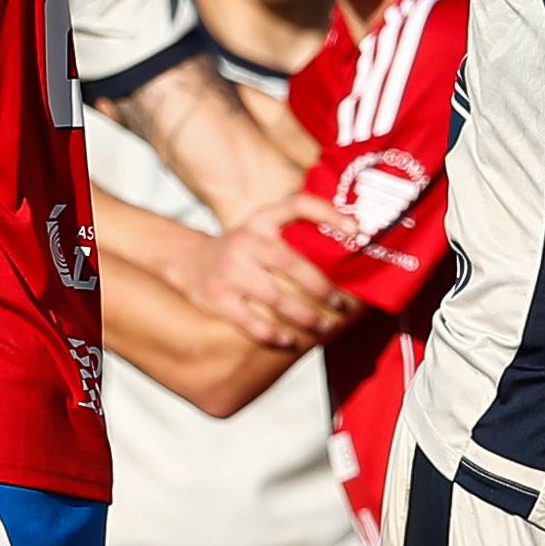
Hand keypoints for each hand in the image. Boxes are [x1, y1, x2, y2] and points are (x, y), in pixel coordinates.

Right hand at [198, 217, 356, 350]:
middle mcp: (245, 241)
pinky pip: (249, 321)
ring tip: (324, 326)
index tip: (357, 230)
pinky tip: (289, 340)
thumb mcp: (261, 229)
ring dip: (304, 316)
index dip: (329, 213)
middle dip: (322, 287)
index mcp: (261, 220)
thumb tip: (350, 246)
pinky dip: (272, 333)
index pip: (297, 205)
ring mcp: (229, 270)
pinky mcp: (217, 298)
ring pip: (274, 297)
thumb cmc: (242, 250)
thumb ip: (294, 233)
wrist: (188, 260)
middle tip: (341, 305)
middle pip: (290, 263)